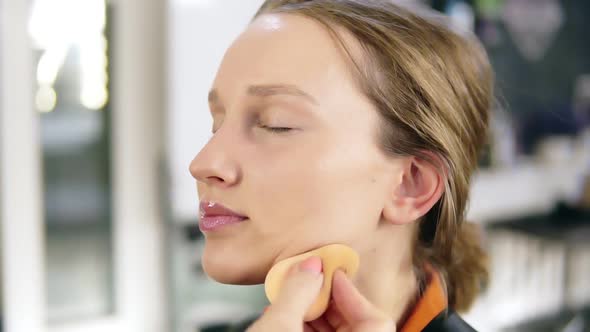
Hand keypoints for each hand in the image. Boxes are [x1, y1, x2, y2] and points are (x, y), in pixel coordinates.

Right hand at [247, 257, 394, 331]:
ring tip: (292, 298)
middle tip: (310, 282)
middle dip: (329, 299)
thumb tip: (312, 264)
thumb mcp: (277, 327)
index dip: (353, 294)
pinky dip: (305, 326)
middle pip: (355, 323)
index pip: (378, 321)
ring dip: (314, 312)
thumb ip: (297, 291)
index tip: (331, 276)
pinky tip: (286, 317)